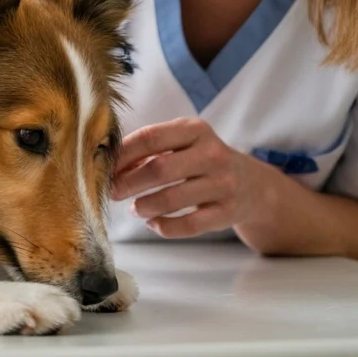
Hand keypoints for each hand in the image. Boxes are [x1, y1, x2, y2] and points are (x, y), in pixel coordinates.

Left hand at [110, 117, 274, 237]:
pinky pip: (188, 225)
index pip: (150, 138)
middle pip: (159, 169)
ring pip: (171, 199)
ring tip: (135, 208)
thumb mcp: (182, 143)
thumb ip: (149, 149)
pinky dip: (163, 226)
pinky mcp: (227, 212)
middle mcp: (212, 154)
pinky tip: (153, 222)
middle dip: (128, 183)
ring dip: (144, 206)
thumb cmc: (202, 161)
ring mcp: (223, 184)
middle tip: (112, 192)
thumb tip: (110, 165)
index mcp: (196, 130)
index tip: (104, 167)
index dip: (123, 154)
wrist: (253, 185)